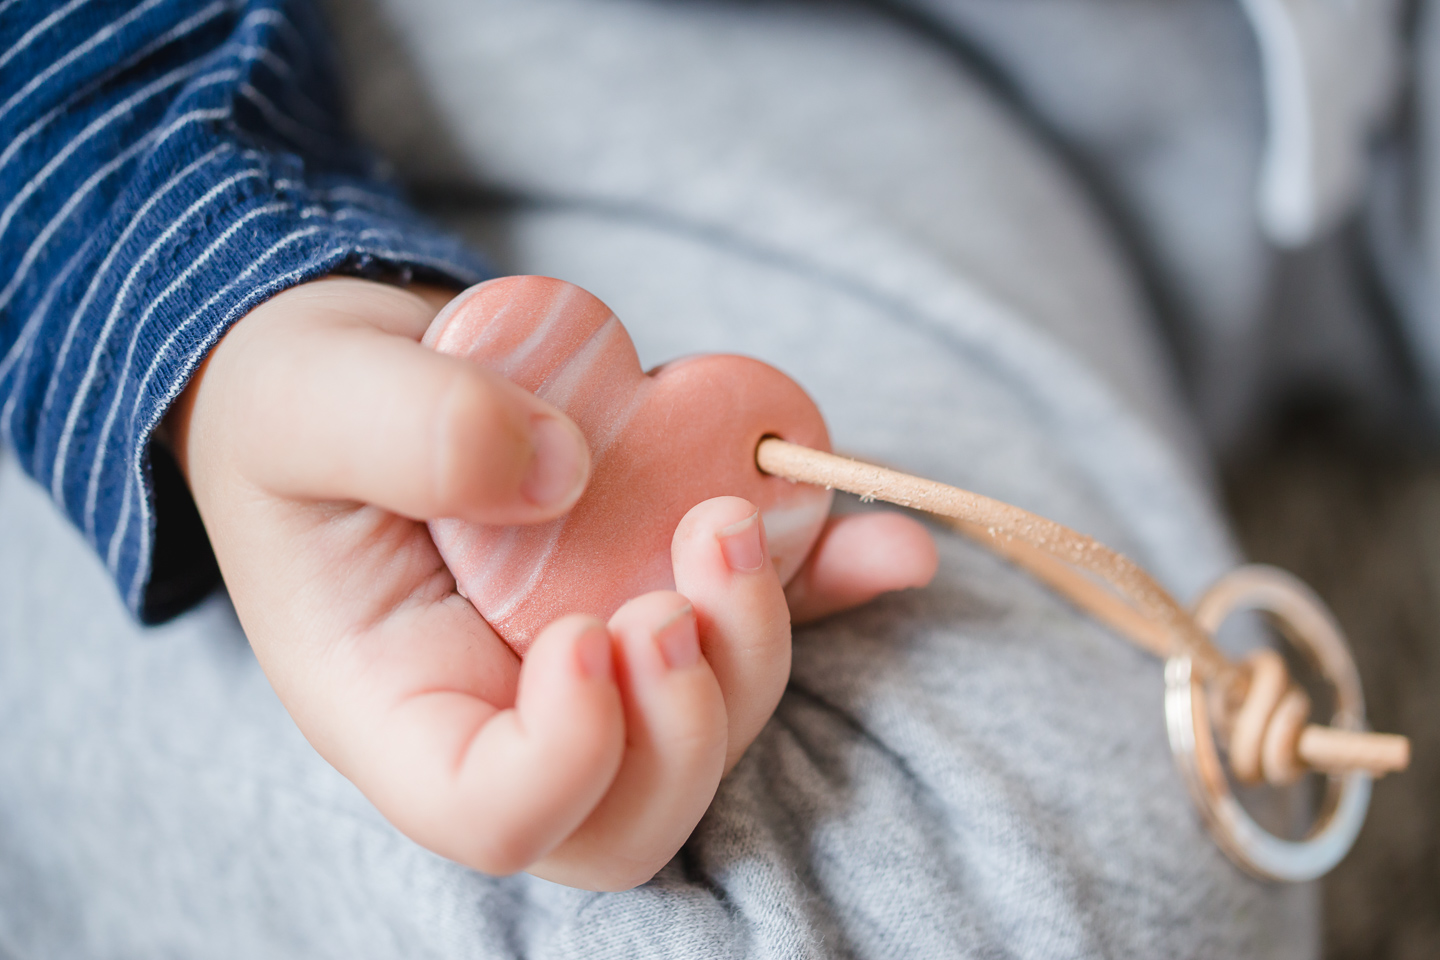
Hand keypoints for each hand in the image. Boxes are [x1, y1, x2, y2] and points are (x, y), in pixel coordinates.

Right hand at [168, 277, 935, 888]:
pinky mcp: (658, 590)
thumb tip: (564, 471)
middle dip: (690, 722)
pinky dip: (833, 591)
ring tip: (738, 520)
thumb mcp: (309, 391)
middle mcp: (504, 710)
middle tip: (684, 580)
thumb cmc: (294, 399)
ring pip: (708, 732)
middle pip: (629, 812)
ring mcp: (595, 663)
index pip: (491, 814)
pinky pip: (757, 623)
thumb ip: (413, 429)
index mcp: (393, 703)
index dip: (566, 759)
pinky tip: (889, 548)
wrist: (352, 368)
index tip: (588, 631)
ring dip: (758, 649)